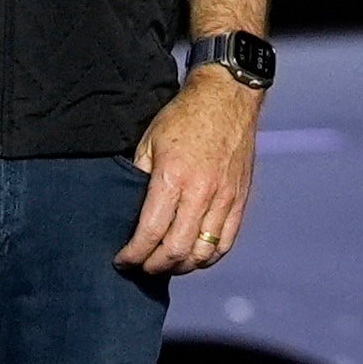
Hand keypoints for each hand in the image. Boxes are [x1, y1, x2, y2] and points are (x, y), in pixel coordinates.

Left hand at [120, 73, 259, 274]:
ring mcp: (224, 198)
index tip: (122, 260)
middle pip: (176, 250)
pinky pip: (225, 242)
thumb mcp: (148, 142)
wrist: (227, 97)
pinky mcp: (240, 200)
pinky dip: (207, 257)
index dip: (134, 254)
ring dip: (181, 266)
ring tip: (166, 263)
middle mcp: (201, 193)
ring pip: (203, 253)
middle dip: (154, 266)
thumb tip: (128, 213)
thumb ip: (139, 179)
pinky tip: (193, 256)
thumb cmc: (183, 117)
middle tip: (141, 266)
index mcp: (172, 178)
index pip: (150, 232)